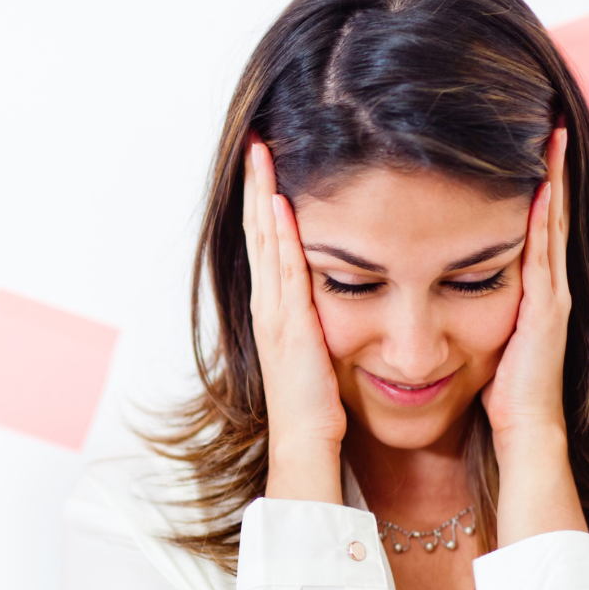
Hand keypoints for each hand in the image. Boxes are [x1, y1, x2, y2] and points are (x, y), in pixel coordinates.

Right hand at [243, 134, 344, 502]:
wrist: (307, 448)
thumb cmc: (318, 409)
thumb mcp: (318, 354)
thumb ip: (320, 321)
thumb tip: (330, 298)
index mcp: (279, 310)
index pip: (270, 243)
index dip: (266, 201)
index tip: (268, 163)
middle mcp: (270, 306)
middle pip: (260, 232)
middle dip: (258, 185)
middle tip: (258, 142)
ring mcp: (275, 315)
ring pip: (266, 242)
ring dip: (263, 196)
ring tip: (262, 155)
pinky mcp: (289, 327)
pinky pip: (284, 271)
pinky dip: (280, 236)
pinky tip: (282, 203)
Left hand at [481, 127, 570, 441]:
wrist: (521, 425)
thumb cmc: (495, 387)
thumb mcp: (479, 333)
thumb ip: (466, 302)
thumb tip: (435, 281)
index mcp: (525, 289)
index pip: (529, 227)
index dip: (530, 188)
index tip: (523, 149)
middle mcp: (544, 285)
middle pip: (547, 215)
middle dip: (547, 171)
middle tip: (546, 125)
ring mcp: (550, 295)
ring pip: (551, 226)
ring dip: (551, 182)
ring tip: (550, 139)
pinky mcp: (545, 309)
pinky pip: (543, 255)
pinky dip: (543, 222)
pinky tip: (539, 190)